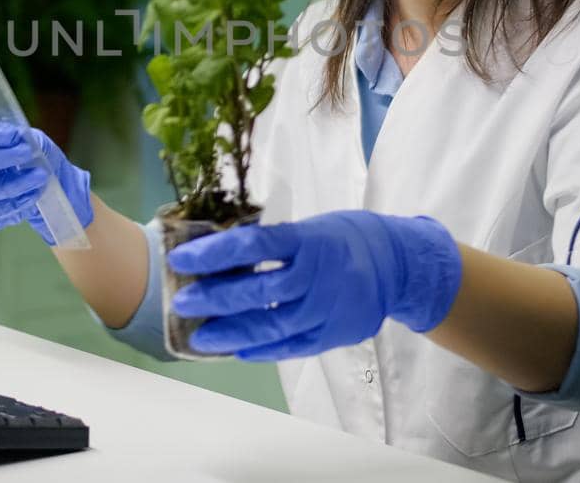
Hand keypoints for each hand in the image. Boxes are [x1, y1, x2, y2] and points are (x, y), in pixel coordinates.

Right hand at [0, 114, 93, 244]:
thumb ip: (29, 140)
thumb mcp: (34, 139)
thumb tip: (25, 143)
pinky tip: (35, 192)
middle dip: (1, 157)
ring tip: (41, 175)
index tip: (16, 134)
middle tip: (27, 152)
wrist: (40, 182)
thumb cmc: (31, 154)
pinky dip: (20, 202)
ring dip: (17, 183)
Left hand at [168, 210, 462, 360]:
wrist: (397, 263)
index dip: (214, 252)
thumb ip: (272, 246)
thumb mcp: (309, 229)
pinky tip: (237, 351)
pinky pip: (294, 347)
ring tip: (201, 337)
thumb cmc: (342, 239)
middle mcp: (317, 274)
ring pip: (274, 325)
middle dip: (216, 297)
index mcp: (308, 240)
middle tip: (181, 303)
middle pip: (260, 289)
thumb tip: (218, 259)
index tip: (181, 258)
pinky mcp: (335, 334)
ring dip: (232, 333)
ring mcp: (327, 307)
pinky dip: (264, 350)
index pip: (253, 244)